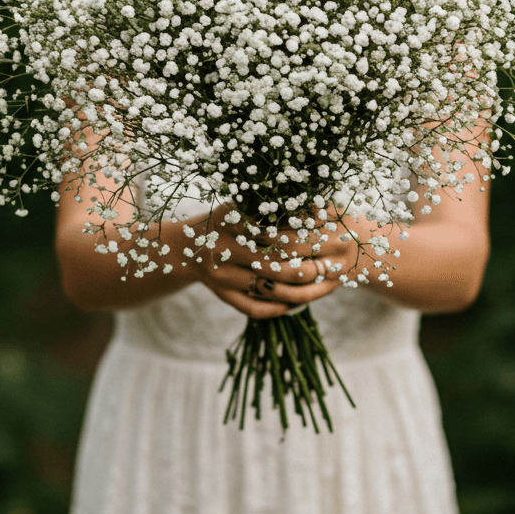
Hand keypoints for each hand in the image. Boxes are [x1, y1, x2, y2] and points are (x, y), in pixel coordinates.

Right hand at [184, 205, 346, 319]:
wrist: (184, 247)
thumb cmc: (224, 220)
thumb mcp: (241, 205)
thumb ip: (270, 205)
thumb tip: (317, 205)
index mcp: (229, 222)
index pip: (274, 231)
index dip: (303, 236)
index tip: (327, 236)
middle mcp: (223, 250)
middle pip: (274, 263)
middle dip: (306, 267)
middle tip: (330, 266)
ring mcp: (221, 277)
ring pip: (268, 289)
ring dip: (299, 291)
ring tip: (322, 285)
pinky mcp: (222, 296)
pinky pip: (254, 309)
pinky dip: (279, 308)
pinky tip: (298, 303)